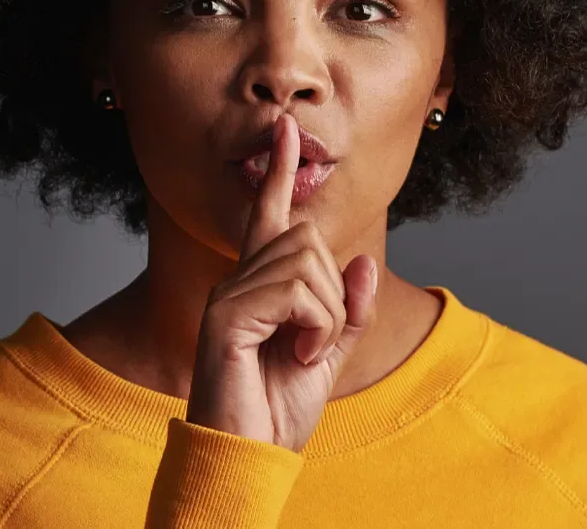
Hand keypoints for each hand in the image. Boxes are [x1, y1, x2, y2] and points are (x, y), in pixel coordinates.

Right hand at [183, 112, 379, 452]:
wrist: (251, 457)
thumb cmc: (278, 411)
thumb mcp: (329, 355)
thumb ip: (348, 311)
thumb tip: (361, 262)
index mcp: (258, 286)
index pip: (272, 217)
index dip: (280, 172)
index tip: (286, 129)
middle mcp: (237, 281)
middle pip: (308, 239)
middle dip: (334, 293)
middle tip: (316, 342)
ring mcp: (227, 295)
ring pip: (309, 265)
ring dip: (327, 316)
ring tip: (304, 352)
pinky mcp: (226, 316)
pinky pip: (298, 294)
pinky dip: (316, 326)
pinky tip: (298, 355)